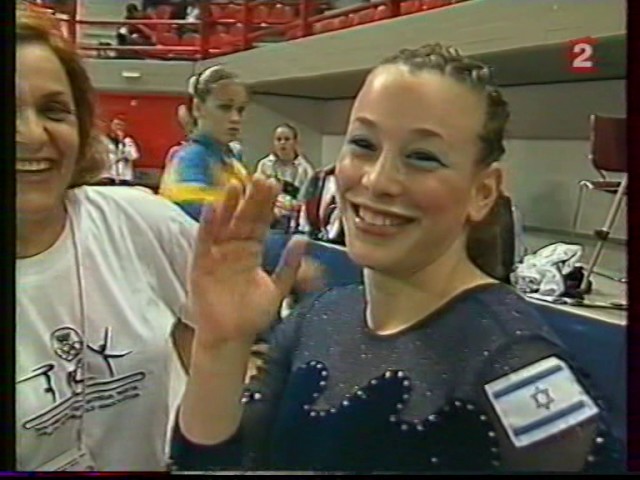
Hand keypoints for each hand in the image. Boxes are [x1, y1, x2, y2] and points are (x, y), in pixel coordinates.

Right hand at [188, 178, 307, 347]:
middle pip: (243, 219)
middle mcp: (234, 249)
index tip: (274, 185)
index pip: (260, 223)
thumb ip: (289, 265)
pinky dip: (208, 226)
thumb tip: (302, 239)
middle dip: (251, 199)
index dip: (266, 205)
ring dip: (229, 206)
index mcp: (251, 251)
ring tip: (236, 185)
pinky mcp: (201, 265)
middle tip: (260, 178)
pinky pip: (205, 242)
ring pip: (224, 225)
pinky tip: (213, 208)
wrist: (231, 337)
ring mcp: (217, 255)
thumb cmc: (251, 314)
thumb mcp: (277, 288)